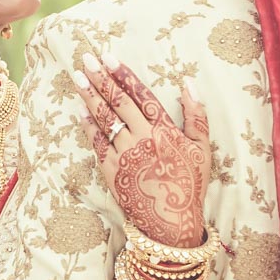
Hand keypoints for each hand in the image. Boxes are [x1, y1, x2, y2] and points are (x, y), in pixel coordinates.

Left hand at [72, 52, 209, 247]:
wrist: (172, 222)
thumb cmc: (189, 183)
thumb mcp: (202, 148)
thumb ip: (196, 114)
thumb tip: (188, 82)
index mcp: (164, 129)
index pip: (140, 94)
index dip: (123, 75)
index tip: (109, 57)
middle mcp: (142, 138)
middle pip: (117, 102)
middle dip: (100, 79)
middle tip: (86, 59)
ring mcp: (124, 154)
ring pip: (103, 120)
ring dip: (89, 97)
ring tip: (77, 78)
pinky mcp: (111, 170)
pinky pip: (96, 143)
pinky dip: (87, 126)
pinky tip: (79, 111)